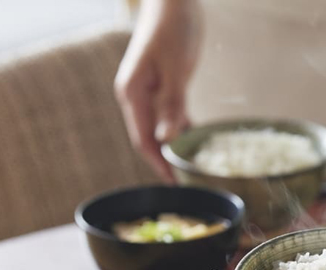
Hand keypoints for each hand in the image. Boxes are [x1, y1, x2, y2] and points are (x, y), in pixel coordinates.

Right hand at [114, 0, 202, 180]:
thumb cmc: (174, 29)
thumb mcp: (177, 70)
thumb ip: (171, 106)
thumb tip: (165, 140)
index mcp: (132, 93)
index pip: (142, 140)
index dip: (158, 164)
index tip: (174, 184)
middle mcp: (134, 94)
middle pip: (147, 137)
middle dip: (164, 160)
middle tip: (186, 181)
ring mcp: (145, 89)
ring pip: (157, 126)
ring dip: (172, 145)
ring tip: (190, 166)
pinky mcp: (158, 83)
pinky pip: (166, 113)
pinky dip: (178, 126)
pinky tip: (193, 137)